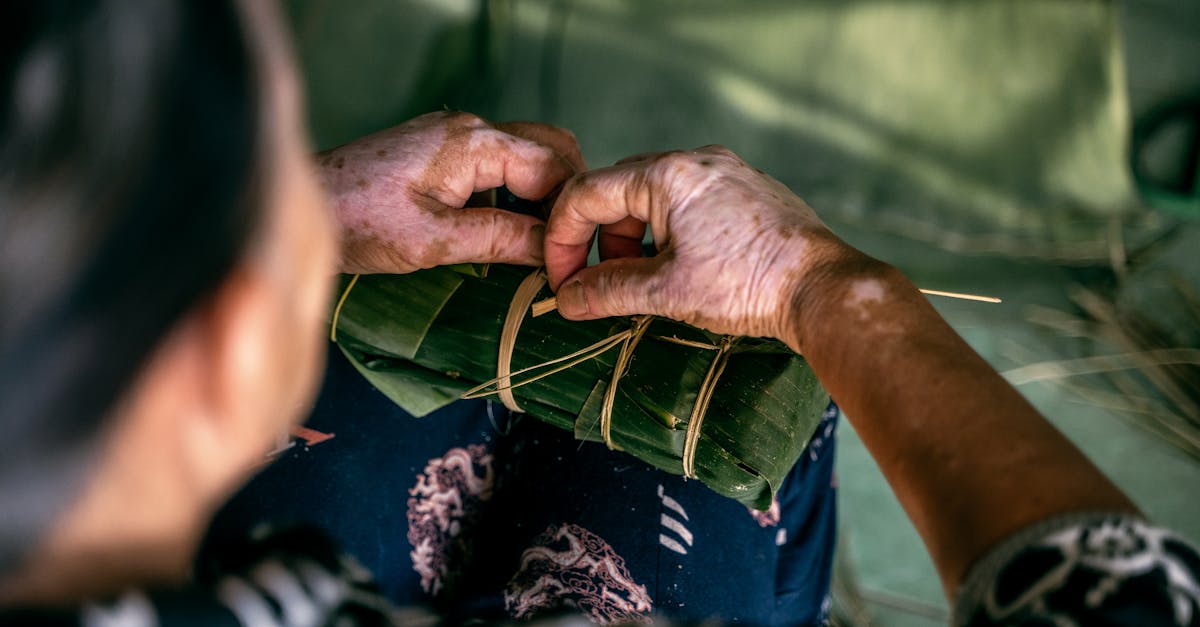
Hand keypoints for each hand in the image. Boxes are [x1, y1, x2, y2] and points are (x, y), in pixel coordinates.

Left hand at [320, 111, 585, 273]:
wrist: (304, 202)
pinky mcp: (441, 150)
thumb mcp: (432, 241)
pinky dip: (517, 191)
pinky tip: (511, 228)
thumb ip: (497, 239)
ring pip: (527, 154)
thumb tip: (549, 250)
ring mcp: (455, 136)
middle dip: (567, 194)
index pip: (552, 167)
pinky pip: (499, 162)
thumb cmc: (357, 221)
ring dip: (543, 194)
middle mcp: (470, 129)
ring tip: (543, 243)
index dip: (567, 213)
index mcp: (472, 143)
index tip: (566, 257)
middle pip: (550, 148)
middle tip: (568, 246)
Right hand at [544, 146, 854, 348]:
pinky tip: (682, 271)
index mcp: (668, 174)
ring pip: (654, 200)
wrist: (822, 289)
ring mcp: (725, 172)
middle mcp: (696, 161)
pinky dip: (669, 235)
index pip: (588, 194)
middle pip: (619, 194)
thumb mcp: (667, 292)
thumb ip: (608, 291)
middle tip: (602, 287)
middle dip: (602, 243)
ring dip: (637, 242)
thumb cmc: (750, 284)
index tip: (561, 279)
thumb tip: (568, 300)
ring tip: (649, 284)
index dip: (563, 239)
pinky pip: (688, 204)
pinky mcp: (745, 191)